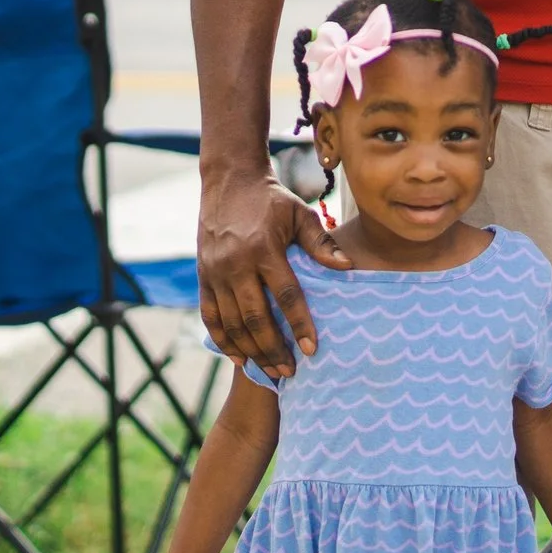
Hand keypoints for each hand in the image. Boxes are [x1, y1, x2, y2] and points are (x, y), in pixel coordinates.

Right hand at [197, 169, 347, 380]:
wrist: (229, 180)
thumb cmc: (271, 198)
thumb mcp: (300, 214)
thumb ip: (321, 243)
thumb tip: (348, 267)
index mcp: (263, 249)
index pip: (285, 295)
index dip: (299, 324)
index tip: (312, 348)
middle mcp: (235, 264)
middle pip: (255, 317)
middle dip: (274, 348)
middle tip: (290, 371)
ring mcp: (215, 272)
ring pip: (232, 323)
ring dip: (251, 350)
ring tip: (271, 370)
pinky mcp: (203, 276)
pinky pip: (211, 316)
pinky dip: (223, 340)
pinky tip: (239, 357)